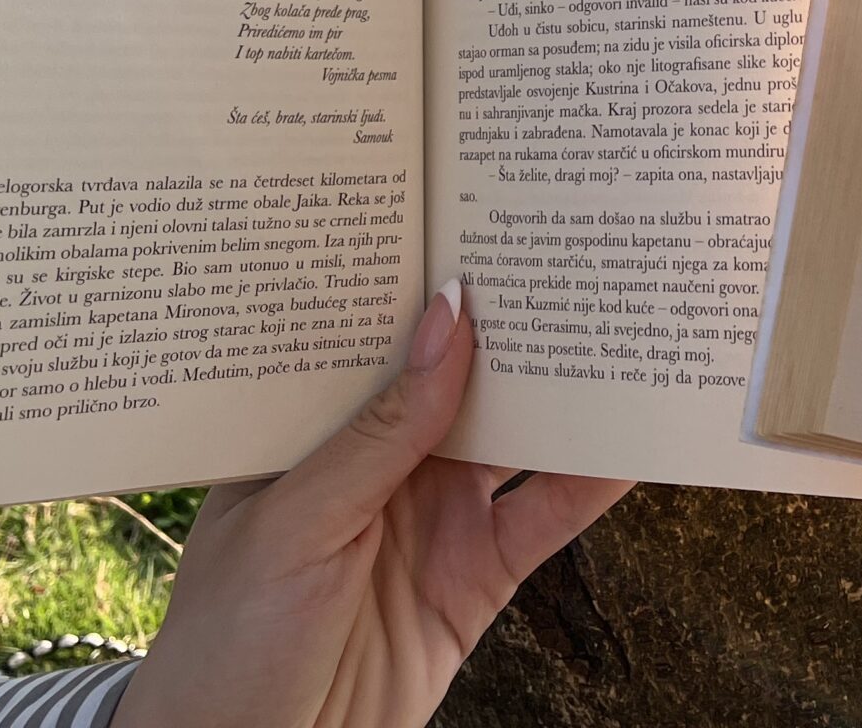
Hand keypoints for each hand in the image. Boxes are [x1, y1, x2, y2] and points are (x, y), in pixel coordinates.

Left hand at [117, 281, 630, 727]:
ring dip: (565, 391)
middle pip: (462, 377)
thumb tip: (448, 317)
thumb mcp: (293, 524)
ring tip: (625, 327)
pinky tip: (635, 440)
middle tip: (577, 253)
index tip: (486, 216)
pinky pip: (547, 517)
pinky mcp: (478, 576)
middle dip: (512, 322)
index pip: (378, 336)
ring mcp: (434, 516)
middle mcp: (380, 462)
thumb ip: (380, 430)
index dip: (428, 281)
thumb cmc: (225, 644)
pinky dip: (595, 480)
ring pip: (515, 436)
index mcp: (315, 430)